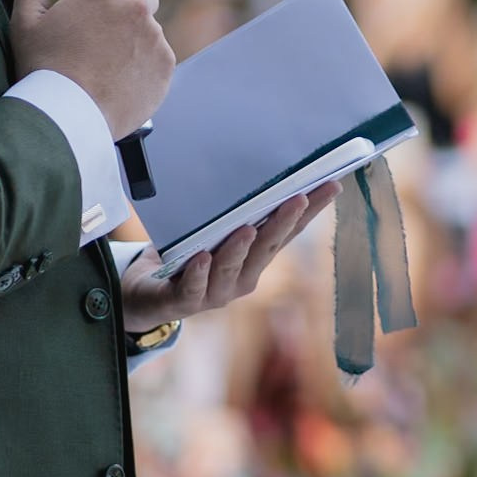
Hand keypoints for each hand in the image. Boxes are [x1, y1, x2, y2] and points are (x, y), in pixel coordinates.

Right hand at [10, 0, 172, 137]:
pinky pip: (158, 58)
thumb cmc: (42, 69)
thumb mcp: (24, 20)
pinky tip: (117, 81)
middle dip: (126, 9)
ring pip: (149, 30)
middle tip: (100, 35)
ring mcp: (155, 38)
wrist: (68, 117)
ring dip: (133, 40)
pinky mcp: (166, 67)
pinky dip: (143, 66)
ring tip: (105, 65)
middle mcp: (137, 8)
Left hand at [117, 185, 336, 329]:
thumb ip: (231, 215)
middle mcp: (241, 279)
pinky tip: (202, 257)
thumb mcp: (210, 233)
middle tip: (298, 198)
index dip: (311, 211)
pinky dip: (198, 272)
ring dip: (240, 248)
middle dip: (283, 223)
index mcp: (253, 261)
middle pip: (265, 249)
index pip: (287, 233)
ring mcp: (214, 293)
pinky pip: (192, 288)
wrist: (144, 297)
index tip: (331, 185)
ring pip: (230, 269)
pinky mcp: (181, 302)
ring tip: (248, 228)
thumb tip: (253, 173)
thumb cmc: (184, 259)